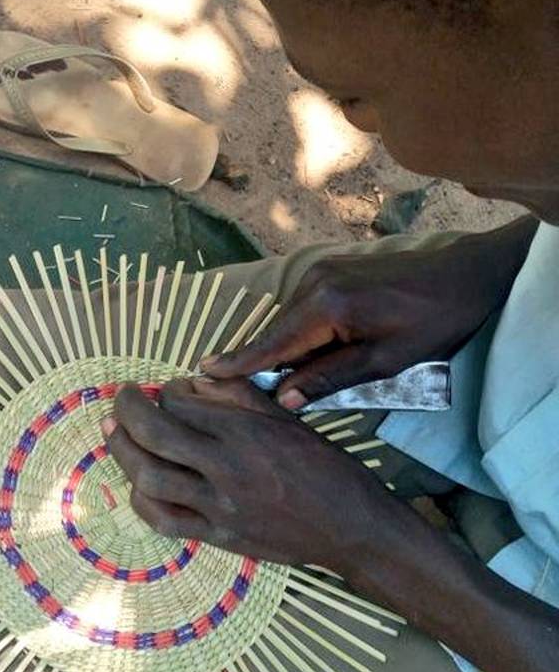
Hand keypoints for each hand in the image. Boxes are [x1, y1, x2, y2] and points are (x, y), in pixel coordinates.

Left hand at [102, 377, 408, 570]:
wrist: (351, 528)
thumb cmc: (324, 467)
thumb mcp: (288, 419)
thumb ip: (239, 397)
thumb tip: (194, 379)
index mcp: (246, 432)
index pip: (181, 402)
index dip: (166, 390)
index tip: (168, 390)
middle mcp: (227, 468)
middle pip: (154, 435)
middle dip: (127, 411)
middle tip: (122, 399)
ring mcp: (218, 506)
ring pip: (150, 477)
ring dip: (122, 451)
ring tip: (114, 432)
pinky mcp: (217, 537)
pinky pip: (163, 520)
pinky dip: (141, 498)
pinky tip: (136, 482)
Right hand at [202, 217, 536, 408]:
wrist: (470, 274)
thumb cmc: (436, 321)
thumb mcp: (387, 361)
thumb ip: (331, 378)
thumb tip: (284, 399)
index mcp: (326, 306)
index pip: (272, 343)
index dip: (238, 362)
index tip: (202, 373)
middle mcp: (314, 283)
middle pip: (275, 333)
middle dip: (259, 363)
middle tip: (230, 392)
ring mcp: (321, 272)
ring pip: (287, 322)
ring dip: (282, 350)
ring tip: (269, 381)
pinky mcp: (330, 271)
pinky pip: (301, 310)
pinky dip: (297, 334)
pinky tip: (304, 354)